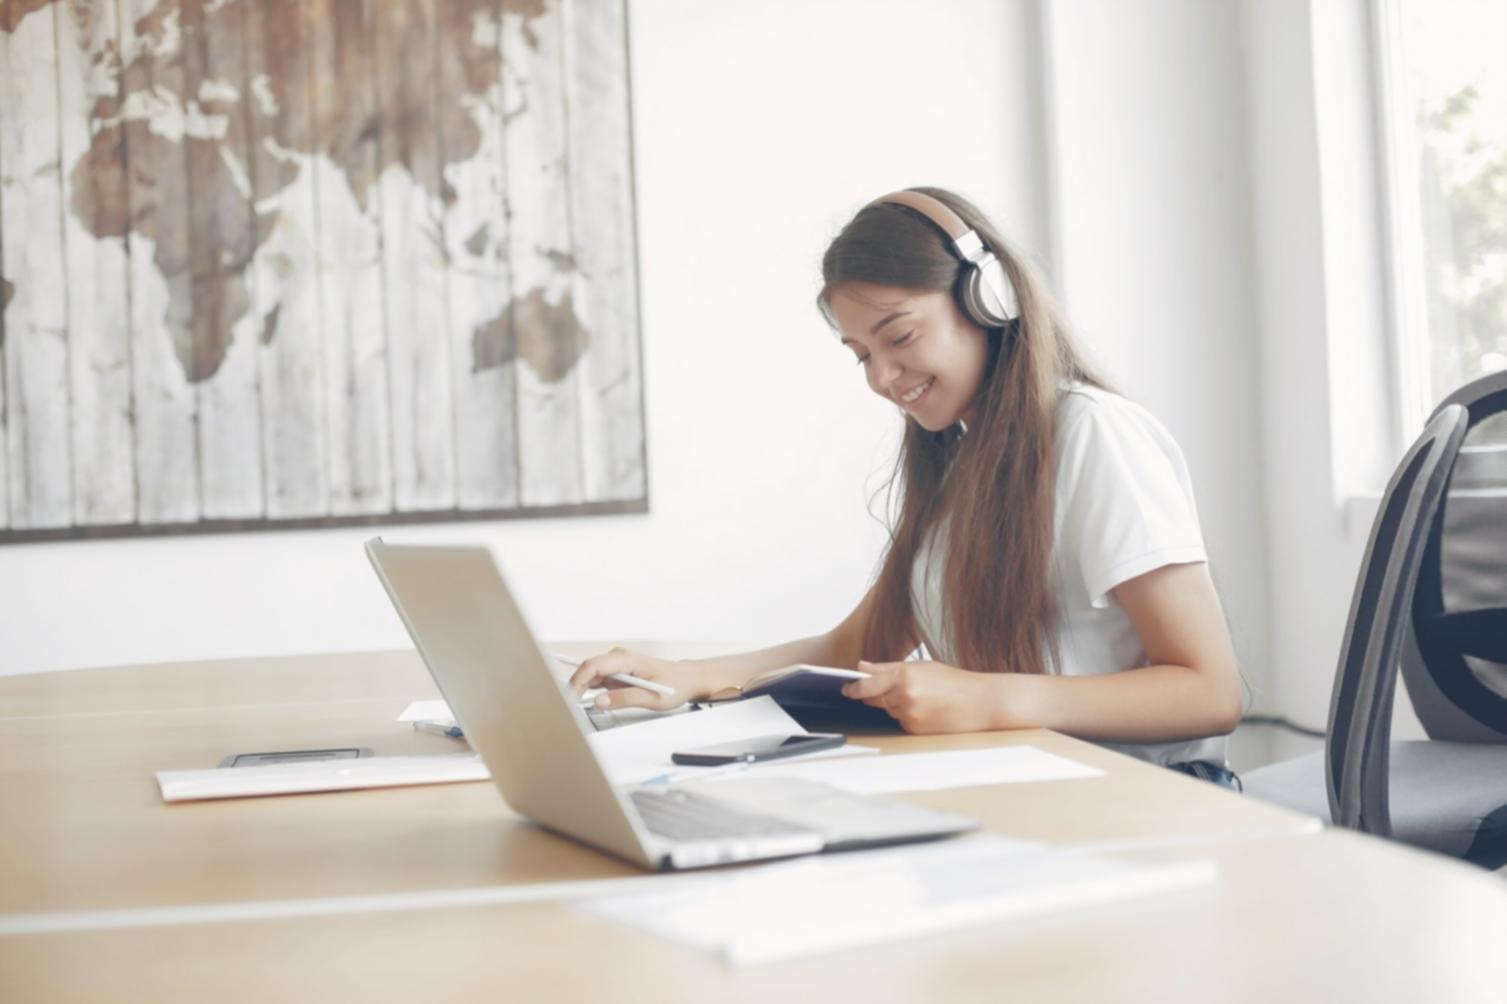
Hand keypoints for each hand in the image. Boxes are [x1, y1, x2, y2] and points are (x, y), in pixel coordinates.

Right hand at [567, 647, 703, 710]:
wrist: (686, 679)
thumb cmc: (674, 685)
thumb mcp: (652, 698)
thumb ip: (625, 699)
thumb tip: (599, 702)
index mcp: (627, 659)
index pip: (593, 666)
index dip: (577, 682)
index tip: (570, 698)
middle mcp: (619, 657)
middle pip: (587, 670)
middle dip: (574, 687)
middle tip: (567, 708)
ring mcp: (617, 664)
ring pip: (590, 675)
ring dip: (580, 690)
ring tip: (573, 707)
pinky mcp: (617, 672)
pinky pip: (596, 680)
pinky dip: (588, 690)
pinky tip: (584, 701)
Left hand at [841, 659, 1005, 733]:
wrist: (980, 703)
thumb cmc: (953, 681)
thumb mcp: (921, 667)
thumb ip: (888, 668)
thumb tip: (861, 667)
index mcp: (903, 676)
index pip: (866, 684)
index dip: (853, 688)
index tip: (845, 689)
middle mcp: (903, 697)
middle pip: (873, 699)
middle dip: (876, 695)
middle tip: (892, 689)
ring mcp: (909, 715)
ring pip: (888, 711)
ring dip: (894, 705)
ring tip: (921, 697)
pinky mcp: (915, 730)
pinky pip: (900, 722)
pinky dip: (907, 716)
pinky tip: (926, 710)